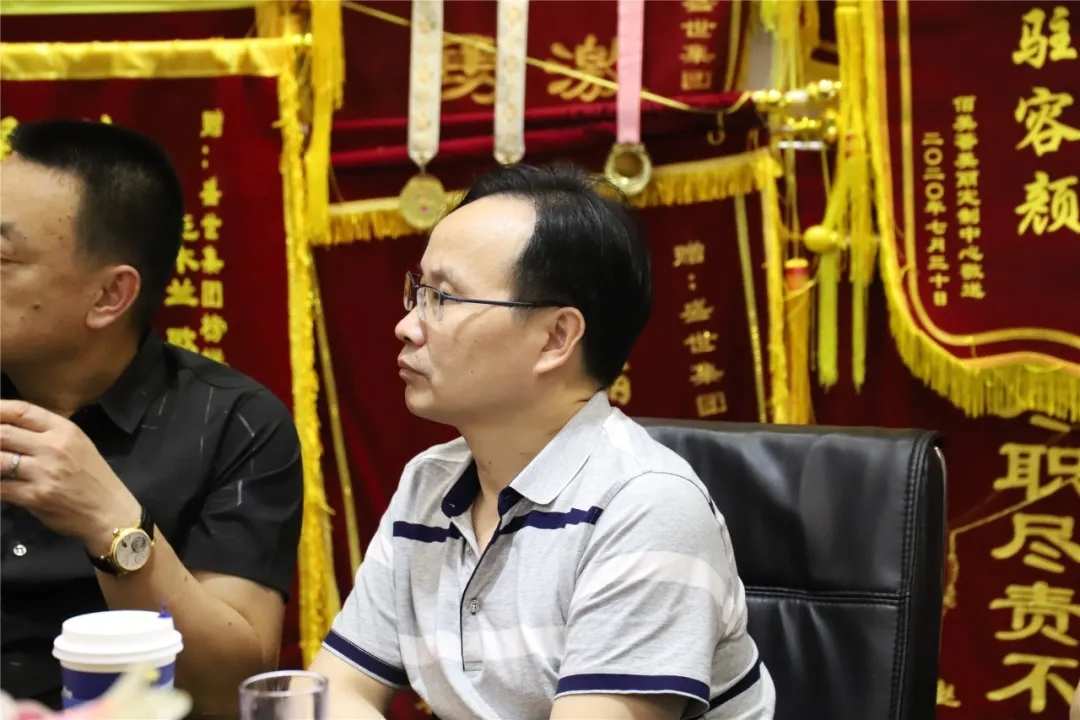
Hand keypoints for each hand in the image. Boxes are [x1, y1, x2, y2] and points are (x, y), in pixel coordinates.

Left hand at [0, 400, 141, 554]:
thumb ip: (46, 434)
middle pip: (3, 433)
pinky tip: (1, 485)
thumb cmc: (92, 476)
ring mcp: (44, 471)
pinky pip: (1, 487)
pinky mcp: (36, 496)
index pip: (22, 411)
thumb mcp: (77, 444)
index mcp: (64, 430)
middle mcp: (54, 446)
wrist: (110, 510)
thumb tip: (8, 427)